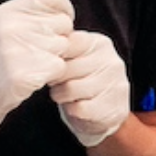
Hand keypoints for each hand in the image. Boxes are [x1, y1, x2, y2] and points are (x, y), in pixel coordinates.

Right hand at [0, 0, 74, 142]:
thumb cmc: (1, 51)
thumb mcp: (15, 19)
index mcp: (9, 10)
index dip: (63, 10)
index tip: (55, 22)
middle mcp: (11, 27)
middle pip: (63, 24)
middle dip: (58, 36)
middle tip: (38, 47)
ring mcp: (17, 50)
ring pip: (64, 46)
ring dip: (56, 56)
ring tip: (34, 60)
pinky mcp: (24, 73)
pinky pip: (60, 67)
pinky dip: (53, 74)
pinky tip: (35, 74)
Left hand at [49, 30, 129, 146]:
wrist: (101, 111)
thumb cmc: (79, 78)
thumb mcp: (72, 57)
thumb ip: (60, 48)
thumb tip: (39, 44)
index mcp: (99, 43)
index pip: (66, 44)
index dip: (52, 58)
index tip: (51, 64)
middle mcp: (111, 61)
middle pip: (65, 68)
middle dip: (54, 79)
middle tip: (56, 83)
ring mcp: (116, 85)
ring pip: (70, 89)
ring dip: (60, 95)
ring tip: (65, 94)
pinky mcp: (114, 108)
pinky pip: (79, 108)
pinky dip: (72, 110)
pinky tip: (76, 106)